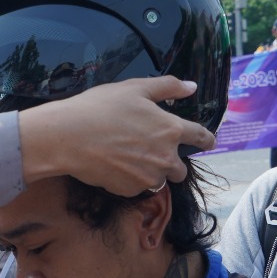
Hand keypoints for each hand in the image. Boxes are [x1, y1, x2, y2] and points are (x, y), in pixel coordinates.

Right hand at [18, 77, 214, 196]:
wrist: (68, 137)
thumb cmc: (100, 107)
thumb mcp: (135, 88)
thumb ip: (168, 87)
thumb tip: (191, 87)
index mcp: (171, 129)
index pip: (201, 137)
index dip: (206, 139)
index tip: (208, 141)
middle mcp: (166, 157)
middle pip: (181, 168)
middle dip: (171, 160)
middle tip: (150, 149)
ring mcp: (148, 177)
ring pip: (159, 179)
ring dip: (151, 171)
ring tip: (129, 156)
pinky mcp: (130, 190)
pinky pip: (137, 187)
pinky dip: (131, 179)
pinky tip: (114, 164)